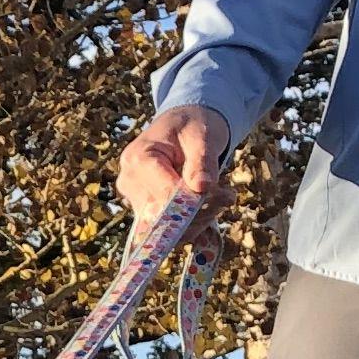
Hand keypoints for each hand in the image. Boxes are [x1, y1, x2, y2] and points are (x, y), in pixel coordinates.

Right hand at [117, 106, 227, 222]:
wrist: (180, 127)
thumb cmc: (191, 126)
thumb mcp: (202, 136)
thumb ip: (202, 161)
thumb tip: (201, 188)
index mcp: (138, 159)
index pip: (165, 195)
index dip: (196, 201)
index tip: (225, 194)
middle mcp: (130, 182)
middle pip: (164, 215)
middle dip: (201, 212)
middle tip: (227, 195)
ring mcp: (134, 198)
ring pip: (167, 228)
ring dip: (200, 220)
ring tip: (220, 197)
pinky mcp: (144, 211)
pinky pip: (168, 231)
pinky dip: (193, 224)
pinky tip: (208, 207)